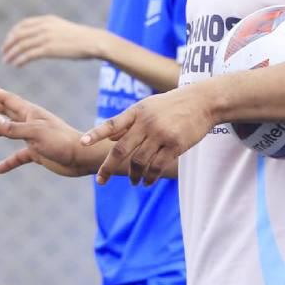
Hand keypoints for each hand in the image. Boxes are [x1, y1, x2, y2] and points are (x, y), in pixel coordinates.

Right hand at [0, 82, 84, 175]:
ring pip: (9, 133)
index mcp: (31, 113)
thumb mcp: (35, 133)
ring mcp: (34, 138)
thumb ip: (13, 128)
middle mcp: (31, 123)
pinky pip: (18, 156)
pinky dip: (8, 162)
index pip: (9, 100)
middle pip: (7, 112)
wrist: (81, 157)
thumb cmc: (61, 141)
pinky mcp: (37, 152)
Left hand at [1, 15, 102, 66]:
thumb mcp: (63, 28)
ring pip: (21, 45)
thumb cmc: (81, 38)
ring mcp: (46, 37)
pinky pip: (28, 55)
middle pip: (19, 34)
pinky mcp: (49, 49)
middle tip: (3, 53)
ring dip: (11, 54)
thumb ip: (51, 30)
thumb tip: (42, 38)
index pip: (23, 25)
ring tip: (6, 61)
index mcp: (47, 20)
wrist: (93, 41)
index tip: (8, 41)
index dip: (12, 33)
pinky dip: (20, 60)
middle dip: (8, 44)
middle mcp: (44, 27)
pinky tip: (16, 65)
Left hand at [83, 85, 214, 184]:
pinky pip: (157, 166)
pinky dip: (150, 177)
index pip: (112, 124)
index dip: (96, 134)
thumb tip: (109, 137)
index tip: (82, 143)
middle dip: (108, 167)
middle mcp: (146, 123)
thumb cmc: (172, 105)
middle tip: (101, 181)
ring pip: (139, 161)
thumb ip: (128, 122)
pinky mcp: (175, 145)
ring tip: (134, 182)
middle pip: (121, 149)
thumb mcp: (147, 107)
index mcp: (136, 112)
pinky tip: (147, 181)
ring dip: (133, 175)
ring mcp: (160, 134)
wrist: (202, 102)